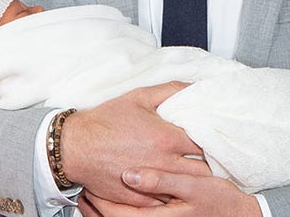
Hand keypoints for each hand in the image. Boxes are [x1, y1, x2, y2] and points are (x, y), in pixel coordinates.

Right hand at [61, 82, 209, 206]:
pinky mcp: (141, 200)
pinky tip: (174, 187)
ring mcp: (153, 184)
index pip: (207, 144)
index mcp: (166, 138)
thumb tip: (194, 87)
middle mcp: (163, 163)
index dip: (214, 141)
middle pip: (203, 170)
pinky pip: (168, 202)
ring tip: (194, 174)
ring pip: (187, 189)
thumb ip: (170, 90)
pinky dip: (173, 195)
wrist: (75, 146)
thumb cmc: (104, 122)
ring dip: (192, 181)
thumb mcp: (138, 97)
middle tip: (209, 158)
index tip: (215, 139)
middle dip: (208, 164)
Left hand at [81, 170, 261, 216]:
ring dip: (103, 210)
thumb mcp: (193, 188)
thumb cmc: (218, 201)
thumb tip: (130, 175)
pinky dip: (118, 211)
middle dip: (96, 208)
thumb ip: (160, 181)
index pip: (117, 214)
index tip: (86, 186)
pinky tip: (115, 197)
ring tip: (89, 194)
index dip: (99, 202)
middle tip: (81, 189)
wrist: (238, 215)